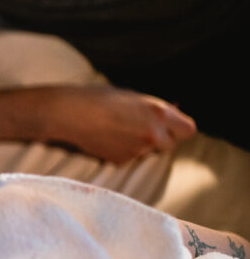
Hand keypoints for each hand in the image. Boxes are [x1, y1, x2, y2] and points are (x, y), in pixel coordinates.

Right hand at [41, 85, 196, 162]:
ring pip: (147, 152)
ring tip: (115, 130)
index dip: (179, 129)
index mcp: (159, 112)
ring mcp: (138, 150)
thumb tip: (172, 113)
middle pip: (169, 145)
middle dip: (159, 139)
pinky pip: (129, 158)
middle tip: (140, 129)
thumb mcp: (132, 97)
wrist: (70, 113)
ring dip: (137, 144)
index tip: (172, 128)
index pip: (188, 130)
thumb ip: (154, 108)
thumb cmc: (98, 98)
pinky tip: (106, 138)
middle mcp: (153, 133)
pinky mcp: (121, 161)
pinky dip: (121, 151)